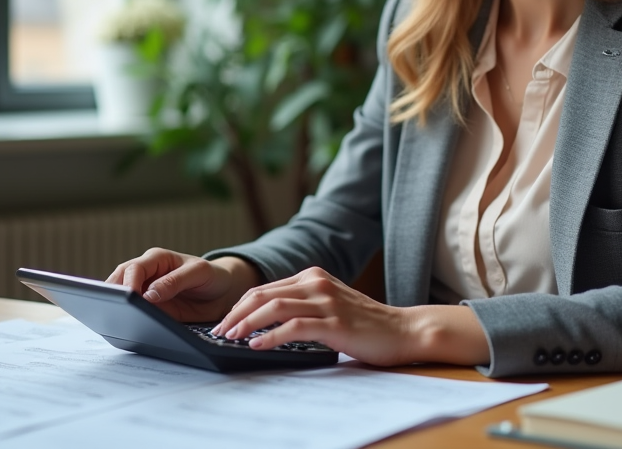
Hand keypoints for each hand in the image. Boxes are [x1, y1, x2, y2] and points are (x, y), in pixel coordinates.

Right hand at [106, 249, 258, 323]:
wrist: (222, 292)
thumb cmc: (211, 276)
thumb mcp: (198, 273)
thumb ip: (174, 282)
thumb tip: (149, 295)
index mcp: (157, 259)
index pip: (135, 268)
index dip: (129, 283)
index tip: (130, 298)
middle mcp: (147, 274)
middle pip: (120, 280)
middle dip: (114, 293)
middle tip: (115, 309)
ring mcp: (145, 292)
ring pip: (121, 296)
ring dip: (116, 306)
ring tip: (115, 318)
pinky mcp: (149, 309)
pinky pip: (133, 312)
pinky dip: (126, 317)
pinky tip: (125, 325)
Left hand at [210, 267, 430, 366]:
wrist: (402, 330)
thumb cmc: (365, 324)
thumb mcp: (329, 305)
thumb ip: (303, 305)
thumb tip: (265, 321)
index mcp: (313, 276)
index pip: (265, 288)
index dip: (240, 306)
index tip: (224, 322)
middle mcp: (317, 283)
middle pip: (263, 294)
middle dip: (235, 313)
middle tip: (218, 331)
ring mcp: (327, 301)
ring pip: (274, 307)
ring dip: (247, 323)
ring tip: (231, 337)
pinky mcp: (335, 323)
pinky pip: (294, 327)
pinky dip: (271, 336)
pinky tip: (257, 345)